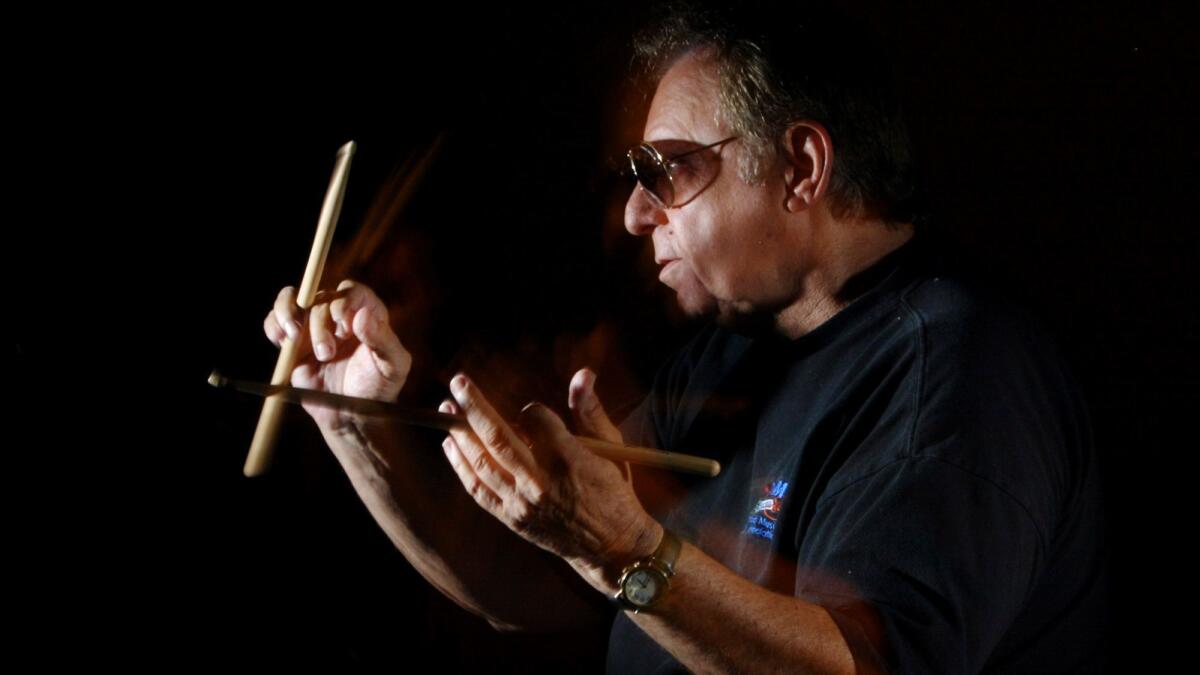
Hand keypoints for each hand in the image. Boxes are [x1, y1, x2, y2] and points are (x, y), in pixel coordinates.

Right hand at [263, 279, 411, 430]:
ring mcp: (314, 326)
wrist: (351, 415)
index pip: (352, 291)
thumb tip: (363, 316)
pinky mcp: (293, 341)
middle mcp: (339, 315)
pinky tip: (282, 340)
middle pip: (321, 298)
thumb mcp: (393, 367)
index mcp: (367, 314)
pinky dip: (273, 325)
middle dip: (320, 325)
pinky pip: (275, 320)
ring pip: (293, 299)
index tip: (343, 325)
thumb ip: (383, 341)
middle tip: (326, 354)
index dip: (344, 302)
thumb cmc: (377, 389)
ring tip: (293, 337)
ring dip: (288, 313)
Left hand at [438, 372, 661, 594]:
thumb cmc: (613, 491)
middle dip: (475, 406)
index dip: (530, 410)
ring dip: (461, 433)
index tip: (533, 414)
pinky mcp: (512, 518)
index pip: (534, 418)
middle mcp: (542, 481)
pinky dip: (461, 466)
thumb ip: (590, 410)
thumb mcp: (611, 448)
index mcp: (570, 459)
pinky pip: (479, 490)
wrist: (610, 547)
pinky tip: (451, 445)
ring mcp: (523, 502)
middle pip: (498, 436)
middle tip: (458, 382)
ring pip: (483, 462)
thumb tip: (583, 373)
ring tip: (447, 409)